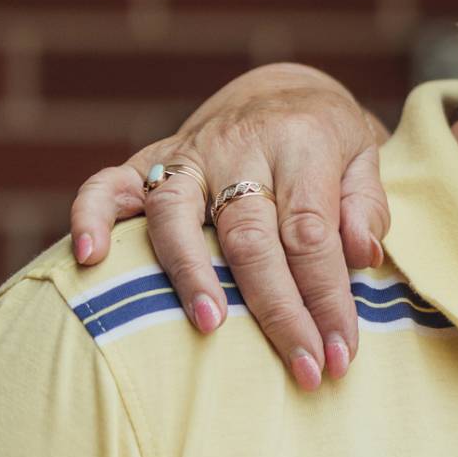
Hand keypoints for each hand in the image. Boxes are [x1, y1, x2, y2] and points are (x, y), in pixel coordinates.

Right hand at [69, 63, 389, 389]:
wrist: (282, 90)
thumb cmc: (331, 141)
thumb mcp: (367, 156)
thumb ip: (366, 206)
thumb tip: (363, 256)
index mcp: (303, 143)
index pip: (311, 232)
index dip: (327, 297)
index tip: (340, 352)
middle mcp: (241, 146)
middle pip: (250, 235)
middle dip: (277, 309)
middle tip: (301, 366)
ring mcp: (190, 153)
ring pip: (177, 215)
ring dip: (192, 274)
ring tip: (212, 327)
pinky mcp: (149, 159)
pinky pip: (107, 185)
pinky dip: (90, 217)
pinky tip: (90, 258)